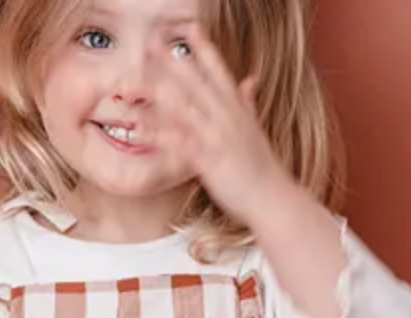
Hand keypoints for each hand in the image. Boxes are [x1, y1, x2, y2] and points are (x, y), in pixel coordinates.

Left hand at [153, 27, 290, 225]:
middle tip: (152, 42)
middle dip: (173, 62)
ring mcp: (217, 136)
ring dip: (160, 91)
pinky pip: (179, 143)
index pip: (219, 71)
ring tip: (137, 78)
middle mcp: (226, 116)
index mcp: (237, 108)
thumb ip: (248, 102)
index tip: (191, 28)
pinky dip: (159, 135)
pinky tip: (140, 129)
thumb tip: (251, 80)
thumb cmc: (262, 168)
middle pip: (196, 82)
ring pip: (185, 107)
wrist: (273, 197)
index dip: (204, 48)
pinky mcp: (209, 159)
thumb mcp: (255, 128)